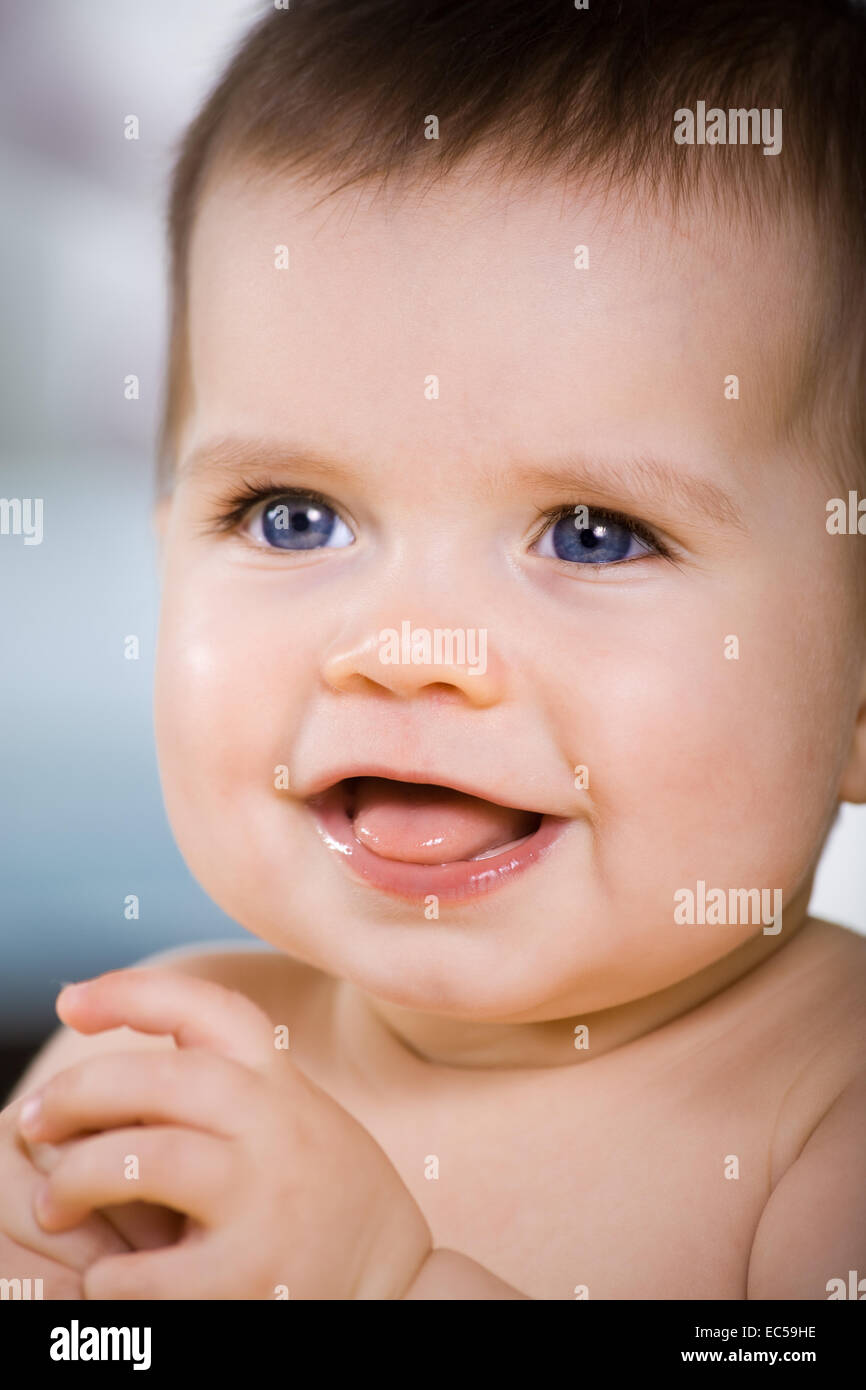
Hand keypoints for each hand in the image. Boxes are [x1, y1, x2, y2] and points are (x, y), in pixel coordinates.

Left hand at [19, 969, 432, 1298]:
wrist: (397, 1290)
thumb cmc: (325, 1199)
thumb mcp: (296, 1116)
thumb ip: (232, 1087)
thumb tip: (127, 1065)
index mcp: (280, 1082)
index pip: (205, 1007)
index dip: (131, 991)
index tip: (73, 1002)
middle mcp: (275, 1126)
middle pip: (153, 1078)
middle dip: (75, 1094)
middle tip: (33, 1120)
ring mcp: (263, 1199)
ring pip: (141, 1158)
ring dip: (76, 1179)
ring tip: (54, 1204)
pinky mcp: (248, 1276)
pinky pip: (144, 1272)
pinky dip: (108, 1277)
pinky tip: (108, 1280)